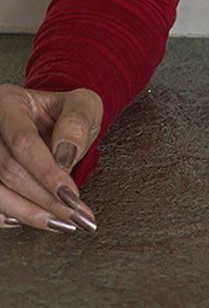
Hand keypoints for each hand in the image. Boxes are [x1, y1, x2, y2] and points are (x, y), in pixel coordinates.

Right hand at [0, 84, 101, 233]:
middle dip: (44, 198)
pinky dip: (11, 216)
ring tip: (62, 222)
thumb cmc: (66, 112)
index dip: (46, 172)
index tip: (71, 195)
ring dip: (29, 213)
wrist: (52, 120)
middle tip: (75, 214)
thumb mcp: (83, 105)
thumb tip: (64, 156)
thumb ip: (77, 123)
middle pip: (8, 170)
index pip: (23, 141)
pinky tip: (35, 218)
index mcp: (9, 102)